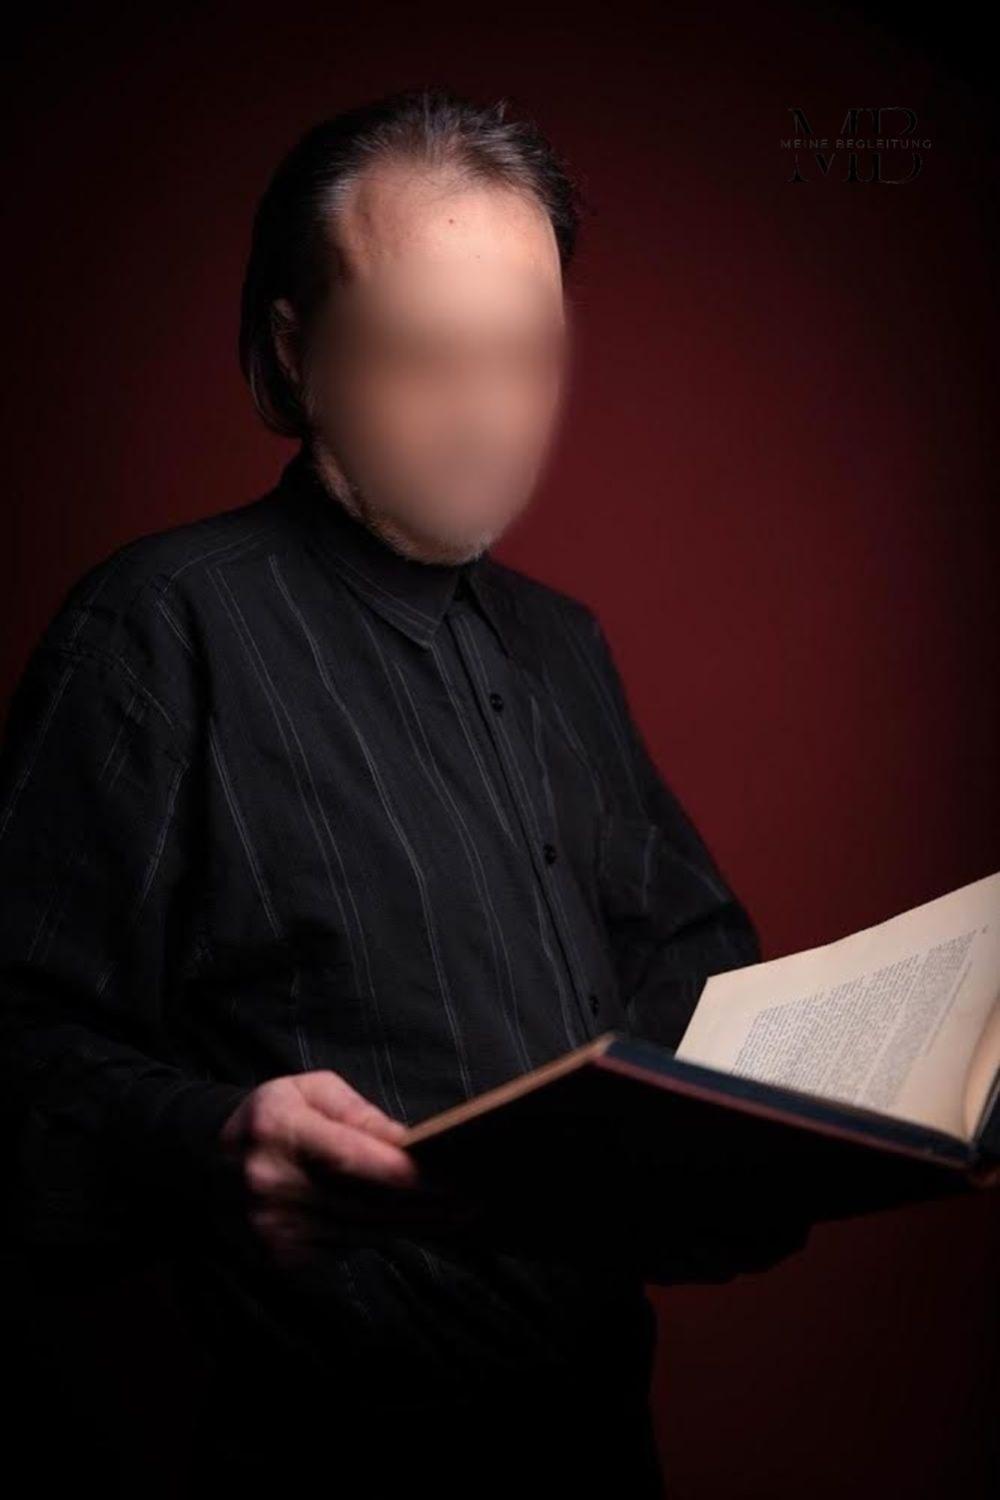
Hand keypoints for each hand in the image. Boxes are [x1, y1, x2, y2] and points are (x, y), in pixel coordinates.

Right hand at [217, 1070, 480, 1266]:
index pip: (350, 1159)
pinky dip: (375, 1235)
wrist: (203, 1158)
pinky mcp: (277, 1255)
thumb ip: (360, 1115)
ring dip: (408, 1225)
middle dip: (422, 1206)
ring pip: (358, 1231)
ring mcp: (271, 1227)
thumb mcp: (311, 1091)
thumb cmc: (273, 1114)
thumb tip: (408, 1143)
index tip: (448, 1180)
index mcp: (280, 1130)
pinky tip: (408, 1225)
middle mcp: (271, 1184)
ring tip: (454, 1215)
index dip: (401, 1174)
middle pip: (362, 1203)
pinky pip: (342, 1248)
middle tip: (472, 1203)